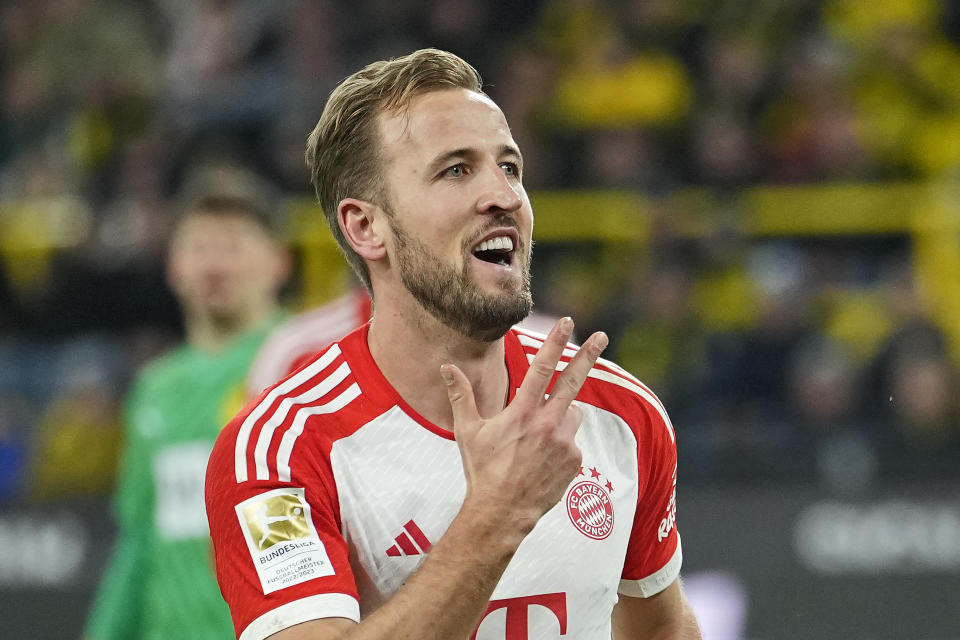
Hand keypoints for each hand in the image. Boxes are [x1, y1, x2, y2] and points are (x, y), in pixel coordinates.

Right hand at [441, 317, 607, 531]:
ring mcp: (565, 443)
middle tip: (601, 336)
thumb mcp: (468, 432)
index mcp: (523, 412)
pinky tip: (543, 458)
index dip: (556, 342)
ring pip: (573, 413)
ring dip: (563, 414)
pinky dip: (562, 442)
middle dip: (588, 355)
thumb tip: (446, 367)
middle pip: (573, 381)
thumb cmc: (482, 470)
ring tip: (539, 435)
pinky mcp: (575, 460)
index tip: (568, 322)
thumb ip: (461, 395)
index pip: (542, 368)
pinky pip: (573, 441)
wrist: (502, 512)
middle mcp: (548, 423)